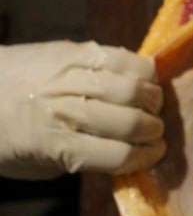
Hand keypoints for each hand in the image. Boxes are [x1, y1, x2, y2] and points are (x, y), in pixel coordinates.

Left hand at [0, 40, 165, 178]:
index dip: (145, 158)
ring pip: (131, 87)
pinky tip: (142, 79)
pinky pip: (120, 56)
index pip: (117, 155)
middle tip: (155, 132)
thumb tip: (122, 152)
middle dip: (152, 130)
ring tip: (151, 106)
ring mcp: (68, 75)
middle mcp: (63, 108)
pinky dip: (141, 69)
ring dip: (151, 100)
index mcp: (51, 144)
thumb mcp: (35, 166)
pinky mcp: (71, 49)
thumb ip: (78, 160)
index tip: (155, 155)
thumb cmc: (1, 138)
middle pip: (130, 121)